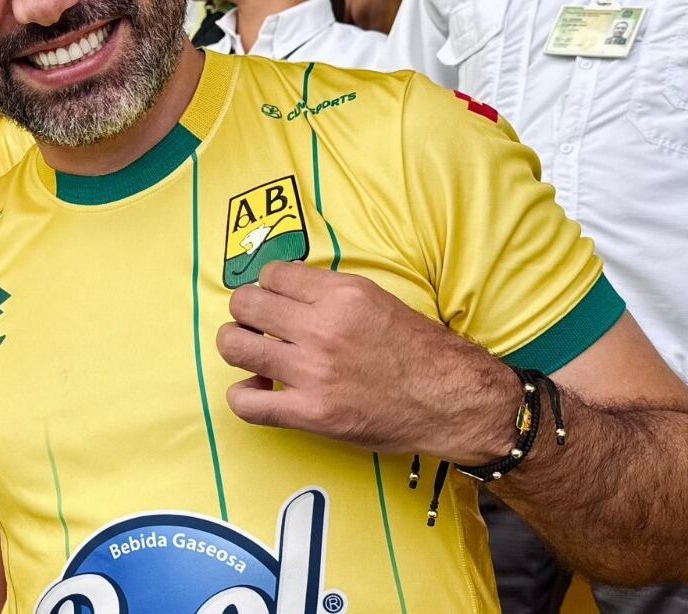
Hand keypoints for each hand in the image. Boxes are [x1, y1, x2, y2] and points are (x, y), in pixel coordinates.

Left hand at [217, 262, 517, 462]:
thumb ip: (329, 293)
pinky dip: (242, 395)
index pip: (271, 274)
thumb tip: (283, 290)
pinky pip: (246, 402)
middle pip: (245, 304)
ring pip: (234, 345)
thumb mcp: (378, 299)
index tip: (276, 301)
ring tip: (253, 353)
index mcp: (342, 295)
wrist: (453, 400)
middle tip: (259, 326)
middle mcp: (323, 329)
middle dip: (246, 313)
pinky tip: (258, 389)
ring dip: (237, 347)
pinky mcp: (311, 413)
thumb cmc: (419, 350)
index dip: (268, 287)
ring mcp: (313, 372)